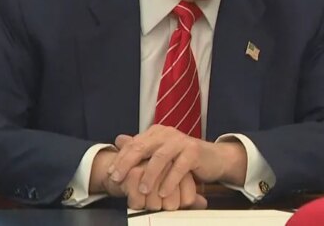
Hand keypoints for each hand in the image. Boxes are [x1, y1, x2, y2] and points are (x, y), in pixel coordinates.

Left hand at [108, 125, 246, 199]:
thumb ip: (140, 147)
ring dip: (149, 175)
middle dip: (127, 164)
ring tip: (142, 190)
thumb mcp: (160, 152)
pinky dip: (170, 181)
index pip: (133, 144)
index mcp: (156, 132)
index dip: (120, 159)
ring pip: (160, 157)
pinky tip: (164, 193)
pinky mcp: (193, 151)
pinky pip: (179, 167)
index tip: (110, 174)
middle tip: (117, 180)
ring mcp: (181, 141)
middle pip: (142, 147)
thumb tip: (118, 140)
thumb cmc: (183, 158)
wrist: (213, 158)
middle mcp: (167, 133)